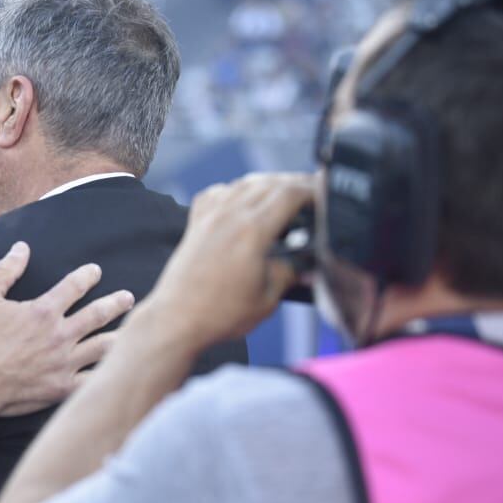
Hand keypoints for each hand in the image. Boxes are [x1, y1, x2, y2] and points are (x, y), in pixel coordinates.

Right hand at [0, 242, 134, 417]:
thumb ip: (5, 271)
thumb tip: (21, 247)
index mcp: (44, 311)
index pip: (75, 285)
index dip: (88, 275)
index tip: (95, 271)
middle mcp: (60, 335)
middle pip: (99, 314)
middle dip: (116, 303)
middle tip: (128, 297)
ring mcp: (64, 363)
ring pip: (104, 347)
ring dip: (120, 336)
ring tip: (133, 332)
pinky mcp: (62, 387)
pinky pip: (93, 380)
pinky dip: (108, 374)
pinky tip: (118, 370)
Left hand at [141, 172, 315, 345]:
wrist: (176, 320)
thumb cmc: (218, 314)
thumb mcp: (268, 298)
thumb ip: (290, 273)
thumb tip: (304, 264)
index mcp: (251, 231)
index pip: (289, 193)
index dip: (313, 189)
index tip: (326, 194)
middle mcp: (229, 216)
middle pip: (270, 182)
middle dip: (296, 183)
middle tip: (313, 193)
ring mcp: (209, 217)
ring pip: (245, 183)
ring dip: (269, 183)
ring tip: (285, 195)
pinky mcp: (196, 224)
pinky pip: (218, 193)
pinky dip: (236, 190)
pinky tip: (244, 200)